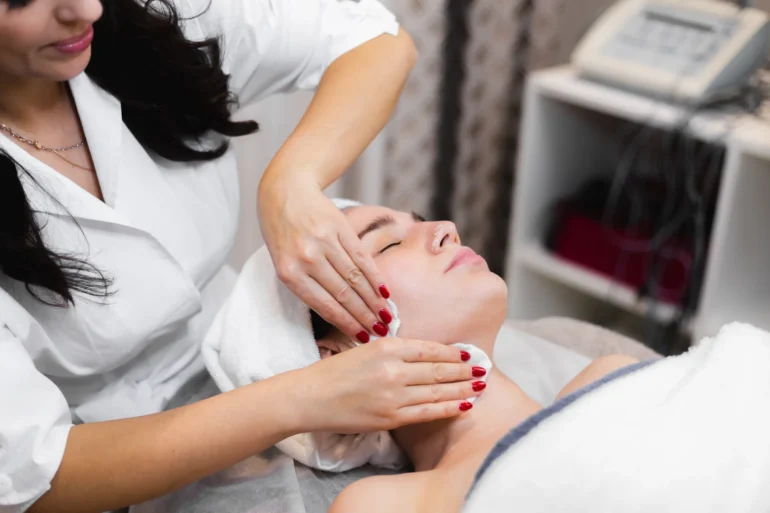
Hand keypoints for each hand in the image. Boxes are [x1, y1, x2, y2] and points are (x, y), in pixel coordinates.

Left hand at [258, 176, 389, 341]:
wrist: (285, 191)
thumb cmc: (282, 231)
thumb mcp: (283, 261)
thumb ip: (305, 284)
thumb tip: (337, 312)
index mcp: (289, 272)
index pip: (324, 305)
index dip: (346, 323)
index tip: (362, 337)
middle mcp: (307, 258)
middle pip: (343, 294)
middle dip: (364, 316)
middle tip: (381, 331)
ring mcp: (325, 242)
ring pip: (355, 278)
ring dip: (373, 300)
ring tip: (386, 315)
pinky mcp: (340, 227)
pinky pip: (361, 257)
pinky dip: (374, 276)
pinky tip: (384, 291)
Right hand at [286, 338, 484, 433]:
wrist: (310, 398)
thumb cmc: (335, 371)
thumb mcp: (365, 348)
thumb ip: (395, 349)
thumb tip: (428, 353)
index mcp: (386, 347)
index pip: (430, 349)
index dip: (454, 352)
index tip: (469, 353)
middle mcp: (393, 370)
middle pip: (439, 369)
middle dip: (464, 370)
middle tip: (483, 368)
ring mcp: (393, 396)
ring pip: (437, 391)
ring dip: (462, 388)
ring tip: (479, 385)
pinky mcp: (390, 418)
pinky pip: (427, 412)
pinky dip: (449, 408)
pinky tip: (464, 404)